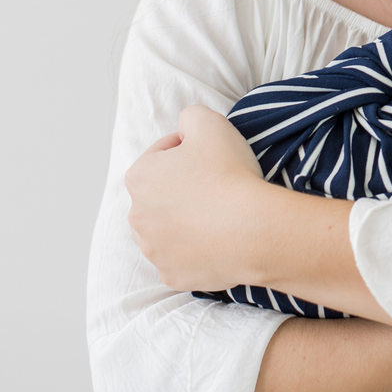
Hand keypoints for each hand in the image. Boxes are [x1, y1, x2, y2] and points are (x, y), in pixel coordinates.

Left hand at [125, 105, 266, 291]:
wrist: (254, 229)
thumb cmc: (230, 174)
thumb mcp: (209, 121)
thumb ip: (189, 116)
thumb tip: (185, 129)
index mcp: (139, 177)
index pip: (163, 153)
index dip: (190, 149)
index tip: (214, 155)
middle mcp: (137, 217)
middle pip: (162, 194)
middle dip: (184, 187)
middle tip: (218, 183)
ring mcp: (154, 251)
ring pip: (169, 228)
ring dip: (188, 220)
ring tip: (220, 212)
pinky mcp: (173, 275)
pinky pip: (183, 258)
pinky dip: (197, 249)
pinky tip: (219, 238)